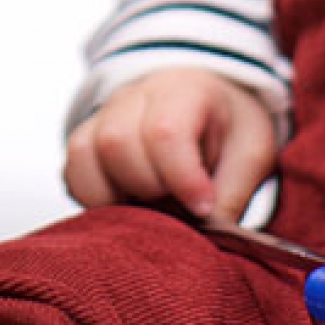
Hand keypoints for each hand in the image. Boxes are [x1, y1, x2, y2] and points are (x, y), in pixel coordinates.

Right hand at [64, 68, 278, 222]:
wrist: (207, 100)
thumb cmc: (229, 125)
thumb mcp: (251, 152)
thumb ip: (233, 192)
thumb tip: (208, 234)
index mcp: (183, 91)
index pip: (164, 132)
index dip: (181, 178)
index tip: (203, 206)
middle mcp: (134, 96)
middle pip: (117, 144)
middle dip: (149, 189)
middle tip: (178, 204)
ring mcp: (104, 115)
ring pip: (85, 155)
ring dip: (117, 196)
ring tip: (151, 205)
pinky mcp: (86, 139)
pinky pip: (73, 172)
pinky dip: (95, 198)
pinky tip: (128, 203)